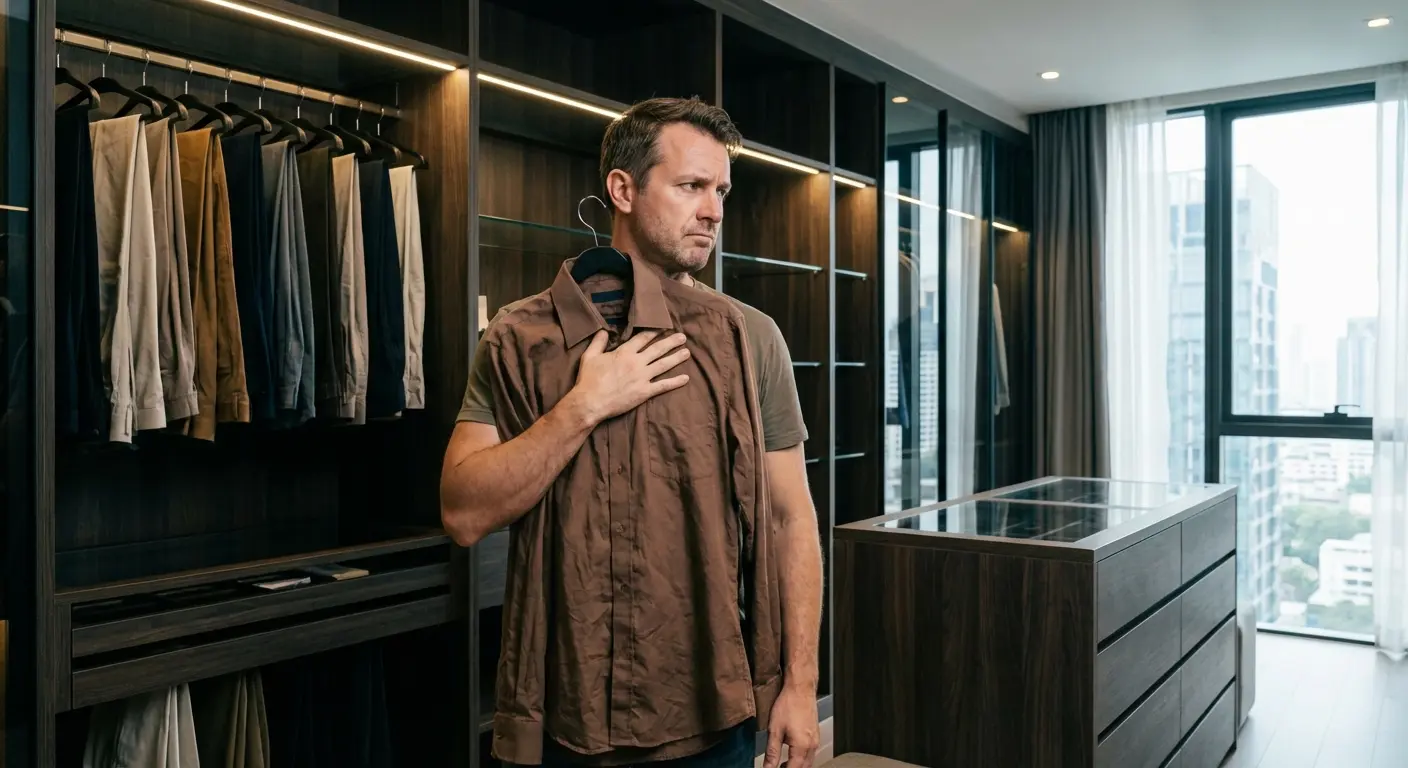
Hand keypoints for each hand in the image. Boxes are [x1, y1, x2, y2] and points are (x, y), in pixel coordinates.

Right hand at [567, 330, 690, 424]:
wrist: (591, 402)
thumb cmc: (588, 380)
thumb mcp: (590, 356)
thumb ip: (598, 342)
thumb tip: (603, 330)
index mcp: (624, 352)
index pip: (643, 338)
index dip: (654, 332)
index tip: (664, 327)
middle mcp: (636, 362)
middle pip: (658, 349)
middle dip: (671, 342)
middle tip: (682, 337)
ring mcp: (642, 377)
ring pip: (664, 364)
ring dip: (677, 358)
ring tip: (687, 352)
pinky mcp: (645, 392)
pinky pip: (663, 386)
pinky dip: (675, 382)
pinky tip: (685, 378)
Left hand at [764, 686, 819, 767]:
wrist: (800, 689)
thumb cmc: (788, 704)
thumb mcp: (775, 730)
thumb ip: (772, 752)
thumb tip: (768, 767)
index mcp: (802, 747)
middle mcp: (812, 746)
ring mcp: (816, 740)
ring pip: (808, 762)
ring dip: (797, 766)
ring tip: (783, 765)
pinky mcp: (815, 735)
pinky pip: (811, 754)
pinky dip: (802, 759)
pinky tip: (792, 754)